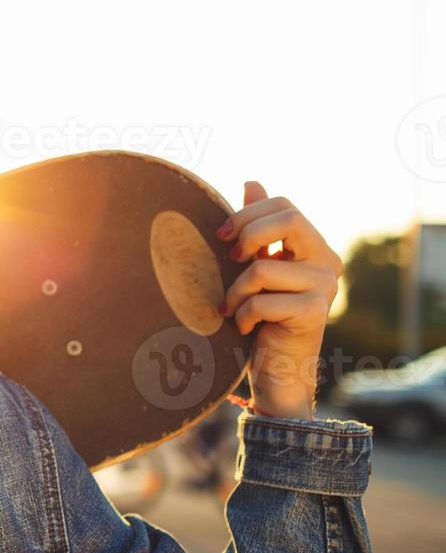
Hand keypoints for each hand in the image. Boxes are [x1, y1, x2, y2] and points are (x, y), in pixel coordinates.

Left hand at [215, 181, 342, 420]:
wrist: (277, 370)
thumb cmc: (261, 315)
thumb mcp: (256, 267)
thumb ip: (258, 229)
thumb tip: (252, 182)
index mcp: (314, 247)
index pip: (284, 206)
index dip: (248, 214)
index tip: (223, 237)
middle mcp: (328, 262)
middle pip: (288, 219)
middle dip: (247, 234)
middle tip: (229, 258)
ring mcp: (325, 287)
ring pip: (262, 268)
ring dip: (236, 291)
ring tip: (234, 308)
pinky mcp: (315, 313)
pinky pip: (262, 301)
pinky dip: (243, 314)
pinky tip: (245, 327)